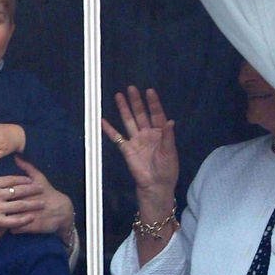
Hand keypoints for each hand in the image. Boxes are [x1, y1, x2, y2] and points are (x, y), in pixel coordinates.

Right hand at [0, 160, 43, 235]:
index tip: (31, 180)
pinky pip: (14, 220)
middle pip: (18, 191)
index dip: (23, 179)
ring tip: (42, 202)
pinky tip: (32, 217)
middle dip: (32, 189)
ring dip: (32, 203)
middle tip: (42, 189)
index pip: (11, 179)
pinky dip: (24, 218)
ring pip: (19, 205)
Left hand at [7, 157, 75, 238]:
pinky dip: (9, 229)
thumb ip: (27, 167)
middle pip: (4, 205)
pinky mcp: (33, 226)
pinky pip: (17, 229)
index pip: (5, 190)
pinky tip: (3, 230)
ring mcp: (29, 213)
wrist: (62, 209)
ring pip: (9, 219)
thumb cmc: (47, 192)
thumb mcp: (39, 178)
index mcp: (25, 188)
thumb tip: (17, 157)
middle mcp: (26, 200)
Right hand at [101, 86, 178, 200]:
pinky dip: (109, 129)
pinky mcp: (127, 149)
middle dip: (136, 101)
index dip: (153, 103)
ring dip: (124, 109)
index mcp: (160, 133)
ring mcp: (136, 140)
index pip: (156, 114)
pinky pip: (117, 137)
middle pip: (141, 114)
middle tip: (131, 88)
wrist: (155, 186)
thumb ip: (168, 137)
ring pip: (129, 121)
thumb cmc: (167, 170)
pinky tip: (103, 120)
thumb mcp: (170, 153)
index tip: (149, 91)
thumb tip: (170, 121)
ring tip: (118, 95)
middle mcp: (147, 134)